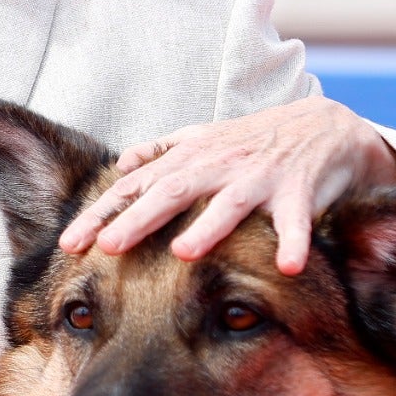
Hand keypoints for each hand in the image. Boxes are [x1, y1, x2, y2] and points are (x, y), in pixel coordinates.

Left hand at [57, 97, 395, 274]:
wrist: (326, 127)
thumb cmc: (256, 142)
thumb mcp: (205, 140)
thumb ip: (162, 153)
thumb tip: (121, 163)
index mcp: (190, 159)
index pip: (136, 188)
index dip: (101, 213)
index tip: (69, 243)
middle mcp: (218, 165)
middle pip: (172, 192)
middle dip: (139, 220)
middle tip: (107, 247)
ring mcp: (258, 177)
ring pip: (230, 204)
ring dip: (209, 227)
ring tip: (184, 253)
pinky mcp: (299, 190)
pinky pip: (297, 221)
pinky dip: (295, 242)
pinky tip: (289, 268)